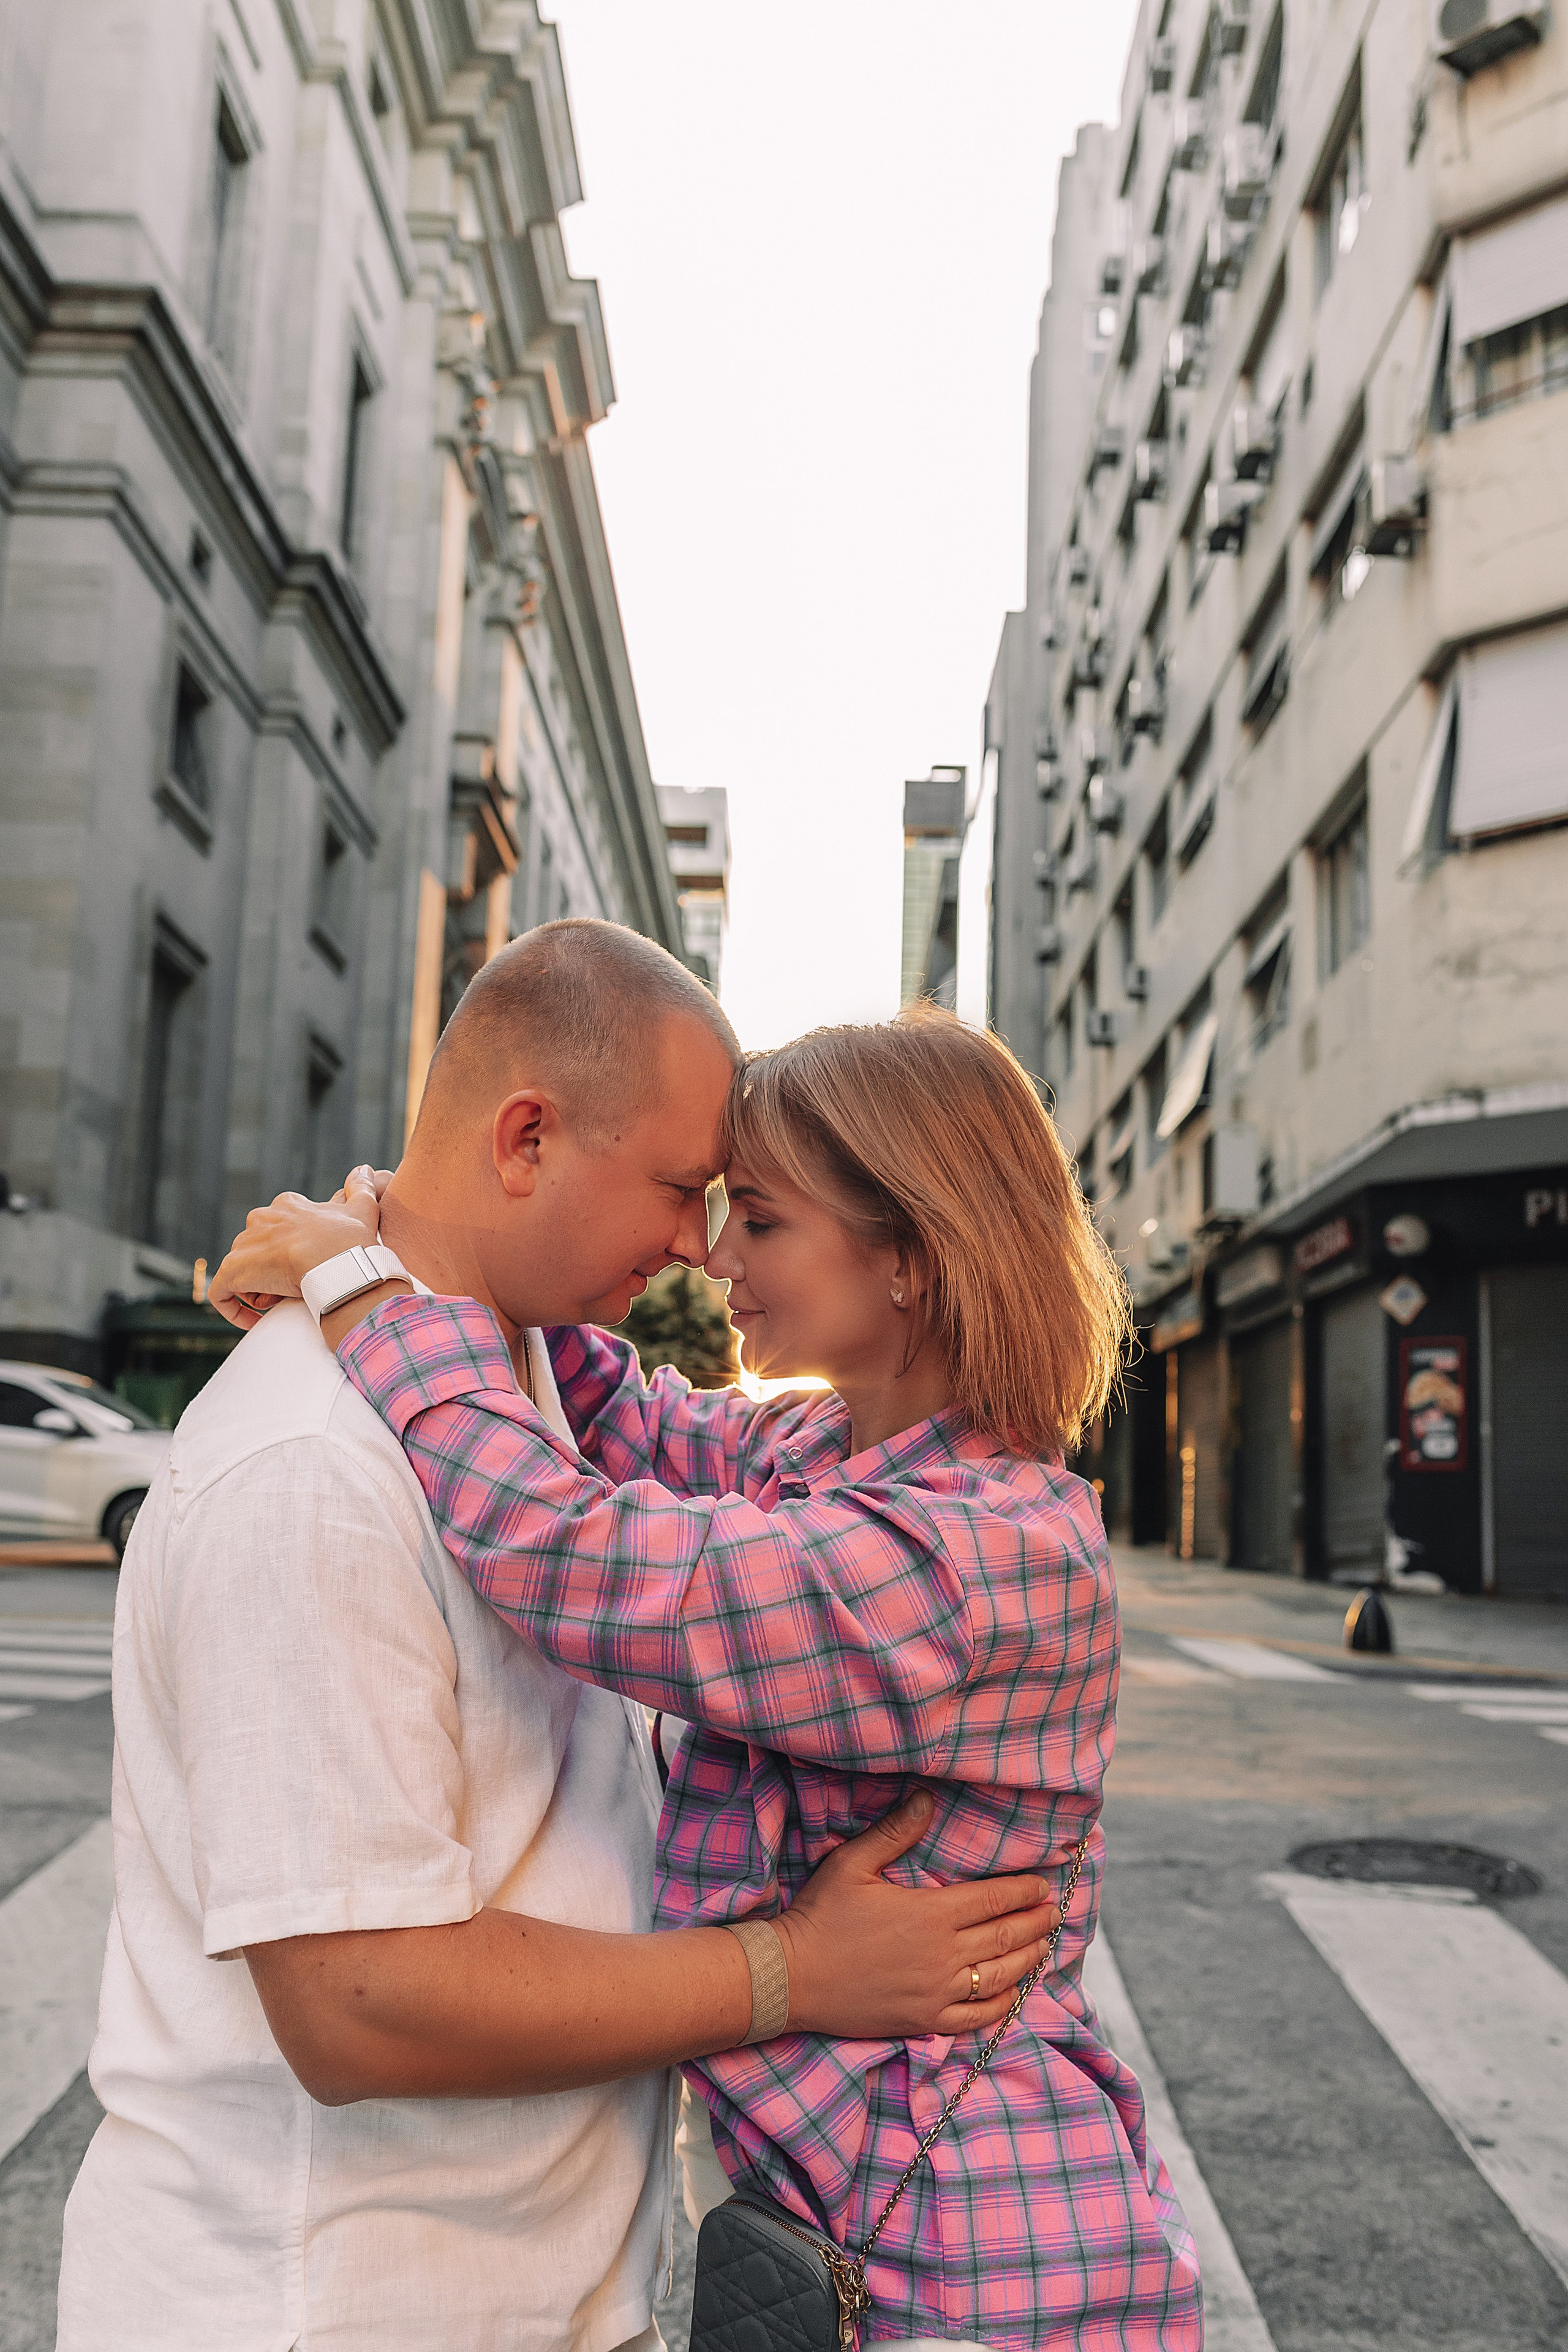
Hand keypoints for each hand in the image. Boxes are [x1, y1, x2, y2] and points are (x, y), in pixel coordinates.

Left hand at [208, 1166, 390, 1330]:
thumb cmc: (353, 1241)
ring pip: (242, 1270)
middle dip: (272, 1269)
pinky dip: (232, 1309)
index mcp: (287, 1205)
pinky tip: (254, 1321)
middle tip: (295, 1287)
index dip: (290, 1250)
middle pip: (257, 1248)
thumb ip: (360, 1187)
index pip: (277, 1226)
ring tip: (282, 1301)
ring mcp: (245, 1244)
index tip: (305, 1269)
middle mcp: (260, 1219)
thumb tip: (364, 1168)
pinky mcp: (233, 1270)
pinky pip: (221, 1293)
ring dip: (259, 1288)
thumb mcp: (363, 1209)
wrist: (338, 1266)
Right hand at [770, 1790, 1062, 2039]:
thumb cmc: (820, 1916)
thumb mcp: (852, 1864)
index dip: (1021, 1891)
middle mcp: (942, 1954)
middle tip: (1054, 1912)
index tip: (1042, 1885)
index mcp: (930, 1913)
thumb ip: (894, 1833)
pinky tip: (1013, 1993)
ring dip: (1027, 1958)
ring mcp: (936, 1991)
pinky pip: (976, 2016)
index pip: (992, 1899)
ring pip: (998, 1976)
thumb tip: (926, 1800)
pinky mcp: (924, 2019)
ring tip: (1044, 1946)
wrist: (792, 1977)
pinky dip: (1001, 2004)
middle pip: (1004, 1937)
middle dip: (1034, 1922)